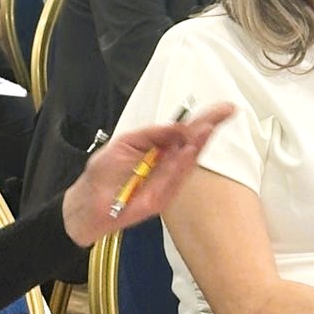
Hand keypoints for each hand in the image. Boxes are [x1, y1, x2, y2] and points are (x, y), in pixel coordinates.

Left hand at [61, 106, 234, 247]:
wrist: (88, 203)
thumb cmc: (103, 175)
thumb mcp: (125, 143)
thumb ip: (151, 135)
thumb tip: (178, 126)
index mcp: (159, 148)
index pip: (186, 131)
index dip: (205, 120)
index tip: (224, 110)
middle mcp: (167, 164)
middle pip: (194, 144)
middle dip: (209, 127)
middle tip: (224, 114)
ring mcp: (167, 181)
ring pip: (188, 160)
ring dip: (199, 142)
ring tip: (208, 127)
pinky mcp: (163, 198)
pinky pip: (176, 179)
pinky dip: (184, 164)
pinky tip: (191, 149)